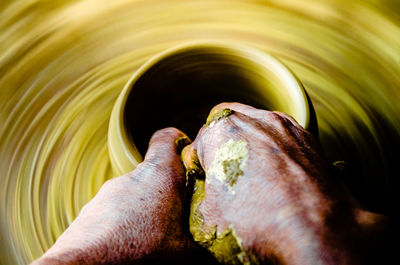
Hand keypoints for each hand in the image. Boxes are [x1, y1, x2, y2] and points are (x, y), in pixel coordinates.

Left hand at [32, 128, 217, 264]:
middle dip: (167, 192)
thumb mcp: (186, 251)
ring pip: (133, 196)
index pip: (167, 139)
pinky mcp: (89, 213)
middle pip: (153, 174)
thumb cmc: (142, 253)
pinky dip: (124, 224)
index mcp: (159, 176)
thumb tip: (224, 253)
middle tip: (179, 217)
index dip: (178, 142)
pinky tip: (129, 246)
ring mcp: (106, 195)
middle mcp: (131, 179)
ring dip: (144, 211)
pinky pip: (114, 213)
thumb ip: (206, 244)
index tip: (186, 155)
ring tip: (152, 239)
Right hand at [182, 103, 385, 264]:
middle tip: (227, 172)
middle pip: (230, 124)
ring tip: (256, 176)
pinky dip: (278, 151)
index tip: (204, 178)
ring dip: (253, 145)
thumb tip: (209, 195)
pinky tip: (280, 179)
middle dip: (225, 145)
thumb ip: (202, 194)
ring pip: (260, 127)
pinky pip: (285, 139)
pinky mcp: (311, 140)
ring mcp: (286, 127)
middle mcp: (255, 119)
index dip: (199, 162)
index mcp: (222, 131)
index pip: (200, 141)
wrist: (316, 231)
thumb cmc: (257, 222)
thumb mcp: (208, 217)